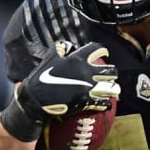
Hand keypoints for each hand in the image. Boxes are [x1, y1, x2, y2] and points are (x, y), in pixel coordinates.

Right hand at [0, 42, 119, 141]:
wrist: (36, 98)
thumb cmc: (41, 77)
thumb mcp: (49, 57)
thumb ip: (61, 49)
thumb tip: (70, 46)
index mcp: (77, 59)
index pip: (97, 49)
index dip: (103, 50)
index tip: (104, 53)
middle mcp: (86, 72)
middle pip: (110, 71)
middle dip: (112, 73)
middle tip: (109, 75)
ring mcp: (88, 87)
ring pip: (111, 88)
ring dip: (113, 89)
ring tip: (112, 90)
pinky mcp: (87, 101)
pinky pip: (104, 103)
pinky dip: (106, 103)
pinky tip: (106, 104)